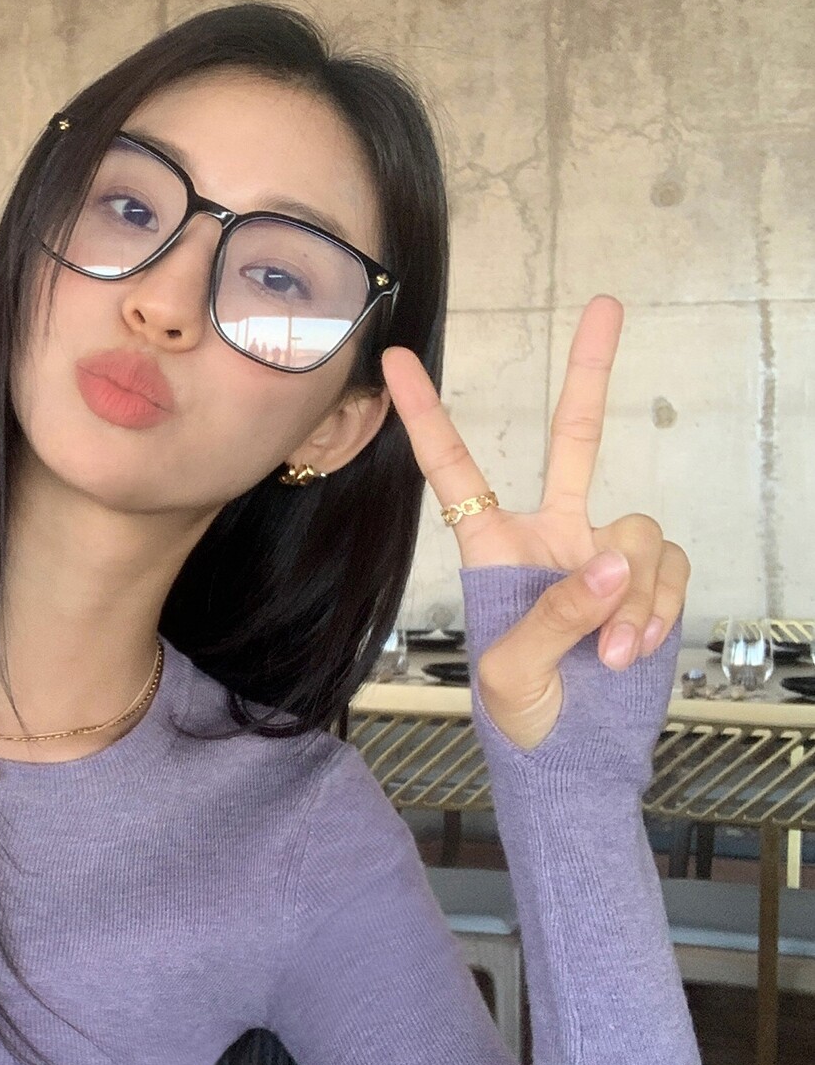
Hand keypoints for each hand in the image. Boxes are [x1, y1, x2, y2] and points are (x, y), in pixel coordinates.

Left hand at [380, 294, 688, 750]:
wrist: (573, 761)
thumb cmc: (521, 718)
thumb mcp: (513, 672)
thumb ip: (558, 613)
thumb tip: (614, 564)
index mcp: (492, 549)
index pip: (454, 471)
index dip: (428, 416)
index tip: (396, 360)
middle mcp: (551, 538)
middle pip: (573, 440)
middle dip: (590, 372)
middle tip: (604, 304)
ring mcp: (604, 557)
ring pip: (636, 530)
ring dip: (632, 594)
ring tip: (612, 652)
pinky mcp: (648, 583)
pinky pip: (668, 567)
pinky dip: (659, 608)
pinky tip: (635, 649)